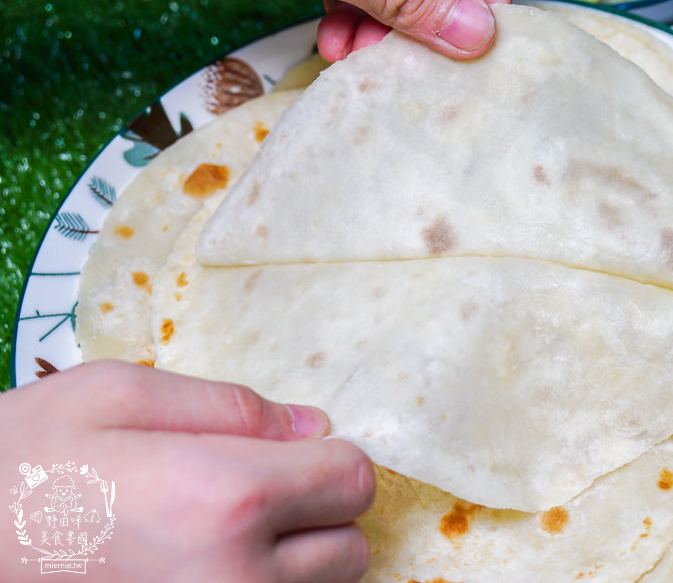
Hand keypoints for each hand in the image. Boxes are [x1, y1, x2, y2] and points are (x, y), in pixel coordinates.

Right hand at [0, 361, 373, 582]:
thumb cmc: (26, 462)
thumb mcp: (119, 395)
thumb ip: (233, 406)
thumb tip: (314, 425)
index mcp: (227, 499)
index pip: (354, 480)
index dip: (328, 458)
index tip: (292, 455)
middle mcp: (237, 581)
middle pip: (350, 546)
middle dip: (316, 514)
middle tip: (250, 496)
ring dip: (294, 562)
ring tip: (220, 537)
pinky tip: (209, 567)